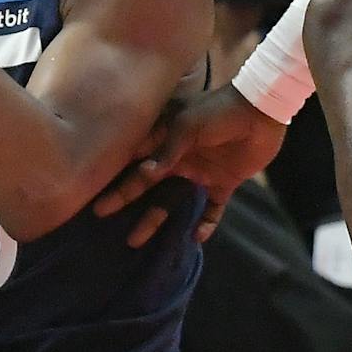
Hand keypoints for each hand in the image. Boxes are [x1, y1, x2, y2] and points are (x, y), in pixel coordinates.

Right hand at [91, 83, 286, 242]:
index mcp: (164, 135)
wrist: (263, 111)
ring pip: (171, 200)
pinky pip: (211, 208)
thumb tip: (144, 174)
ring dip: (154, 220)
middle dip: (123, 198)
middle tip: (99, 214)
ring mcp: (199, 169)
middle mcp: (177, 155)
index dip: (112, 172)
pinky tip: (197, 238)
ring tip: (135, 241)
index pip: (133, 157)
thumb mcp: (188, 126)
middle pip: (145, 182)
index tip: (89, 186)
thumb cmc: (219, 112)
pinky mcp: (223, 182)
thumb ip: (166, 151)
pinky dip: (206, 223)